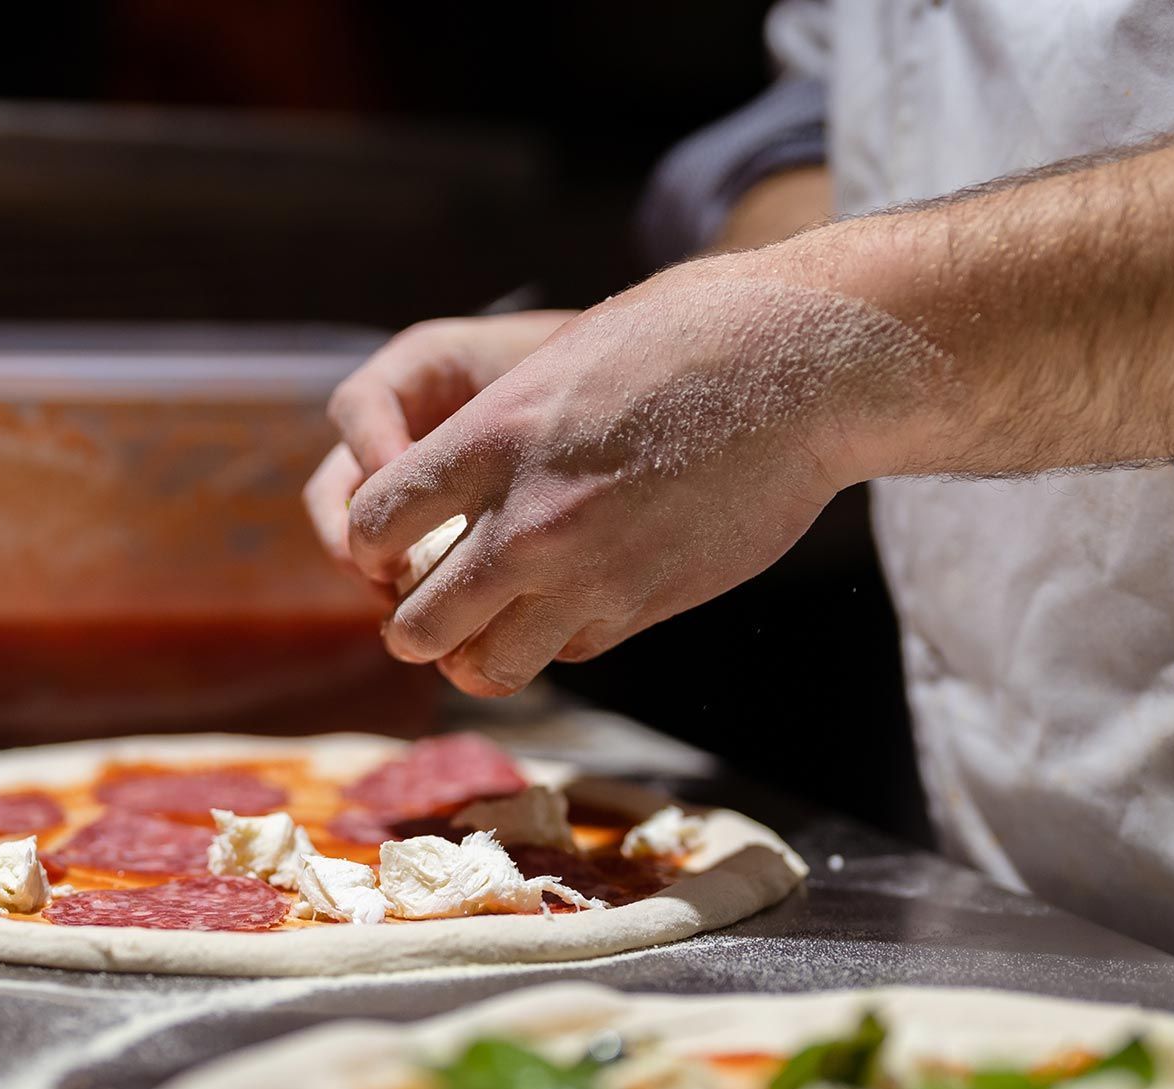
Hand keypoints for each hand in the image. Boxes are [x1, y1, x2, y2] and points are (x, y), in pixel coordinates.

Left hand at [343, 247, 945, 695]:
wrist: (807, 368)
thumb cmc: (686, 338)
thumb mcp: (564, 360)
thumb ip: (496, 430)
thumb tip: (453, 481)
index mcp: (494, 439)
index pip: (370, 523)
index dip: (366, 542)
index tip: (384, 543)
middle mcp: (529, 520)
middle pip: (417, 624)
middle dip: (411, 626)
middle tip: (421, 613)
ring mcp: (588, 574)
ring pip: (485, 666)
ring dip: (473, 656)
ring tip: (482, 632)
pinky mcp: (642, 606)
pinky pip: (563, 654)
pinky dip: (551, 641)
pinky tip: (564, 606)